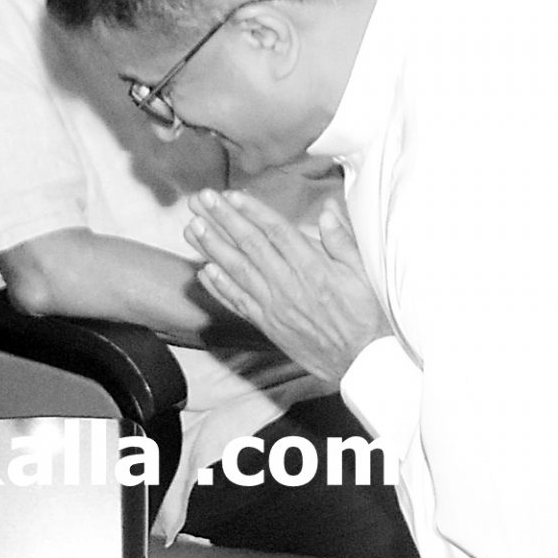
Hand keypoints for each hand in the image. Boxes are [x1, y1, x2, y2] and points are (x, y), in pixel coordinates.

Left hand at [186, 189, 390, 383]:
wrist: (361, 362)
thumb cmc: (366, 315)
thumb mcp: (363, 273)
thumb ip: (343, 240)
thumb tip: (328, 210)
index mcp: (313, 267)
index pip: (276, 232)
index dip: (251, 211)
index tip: (230, 195)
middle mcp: (288, 284)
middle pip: (250, 246)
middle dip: (223, 219)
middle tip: (200, 200)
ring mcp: (274, 306)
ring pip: (237, 271)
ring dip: (212, 247)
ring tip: (191, 227)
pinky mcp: (267, 325)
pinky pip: (238, 303)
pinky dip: (219, 287)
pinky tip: (204, 271)